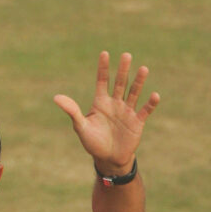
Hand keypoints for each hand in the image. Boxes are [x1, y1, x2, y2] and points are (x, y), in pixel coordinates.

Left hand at [54, 51, 159, 174]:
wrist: (108, 158)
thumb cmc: (93, 142)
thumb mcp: (80, 126)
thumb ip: (72, 111)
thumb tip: (56, 97)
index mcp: (100, 102)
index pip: (102, 81)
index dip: (103, 68)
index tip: (104, 53)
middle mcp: (115, 103)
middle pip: (120, 83)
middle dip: (123, 70)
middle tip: (126, 55)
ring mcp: (127, 111)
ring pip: (134, 93)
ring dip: (138, 82)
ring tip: (143, 69)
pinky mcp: (137, 122)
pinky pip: (144, 110)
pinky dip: (150, 103)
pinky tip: (154, 95)